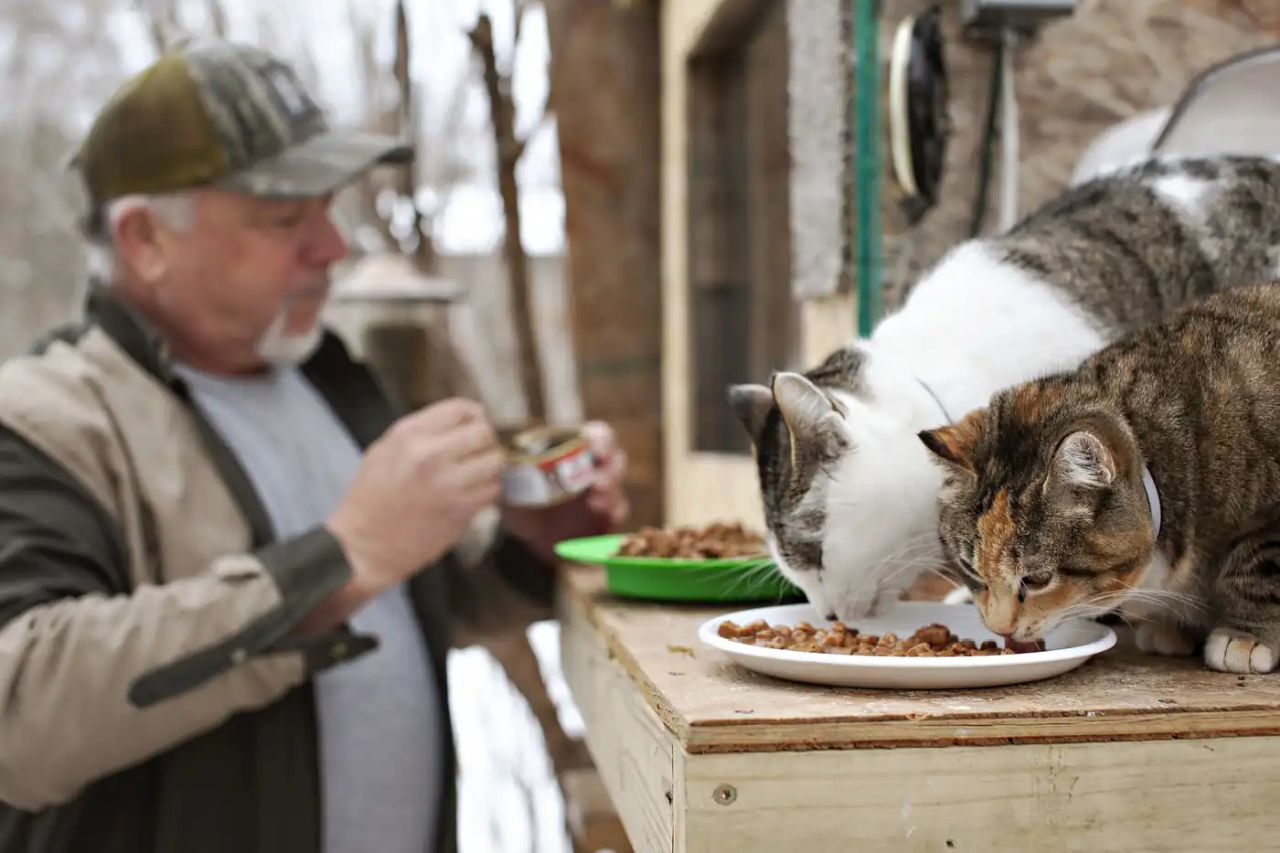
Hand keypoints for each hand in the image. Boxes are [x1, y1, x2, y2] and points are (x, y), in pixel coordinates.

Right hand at [327, 398, 502, 596]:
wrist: (365, 546)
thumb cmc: (370, 497)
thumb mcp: (384, 449)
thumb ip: (422, 430)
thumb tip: (462, 419)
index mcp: (410, 435)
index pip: (461, 409)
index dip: (473, 414)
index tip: (473, 424)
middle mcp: (432, 456)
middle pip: (484, 432)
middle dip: (485, 439)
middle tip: (478, 449)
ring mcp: (450, 484)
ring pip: (495, 461)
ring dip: (490, 465)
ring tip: (477, 471)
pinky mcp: (462, 510)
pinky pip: (492, 489)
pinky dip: (487, 489)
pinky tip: (472, 492)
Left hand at [502, 420, 629, 562]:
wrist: (523, 533)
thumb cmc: (520, 496)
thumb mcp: (512, 479)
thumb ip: (513, 469)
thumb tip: (505, 461)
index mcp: (575, 449)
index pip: (599, 435)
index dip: (603, 440)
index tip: (597, 451)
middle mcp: (594, 468)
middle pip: (616, 461)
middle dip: (610, 471)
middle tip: (597, 485)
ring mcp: (601, 494)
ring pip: (618, 488)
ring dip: (612, 494)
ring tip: (596, 504)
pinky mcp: (604, 518)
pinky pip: (616, 514)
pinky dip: (613, 515)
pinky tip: (605, 519)